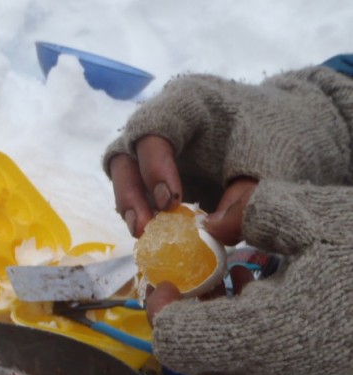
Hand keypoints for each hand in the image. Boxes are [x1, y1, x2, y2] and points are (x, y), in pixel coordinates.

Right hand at [103, 67, 350, 234]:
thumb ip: (246, 200)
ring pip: (123, 174)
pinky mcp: (155, 170)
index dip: (155, 166)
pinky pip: (137, 191)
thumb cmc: (278, 138)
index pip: (155, 129)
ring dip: (131, 207)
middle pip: (126, 154)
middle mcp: (161, 121)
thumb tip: (212, 233)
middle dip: (131, 194)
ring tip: (145, 236)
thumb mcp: (273, 167)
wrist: (287, 133)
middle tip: (145, 230)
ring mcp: (154, 147)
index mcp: (189, 102)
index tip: (173, 203)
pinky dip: (143, 213)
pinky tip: (157, 234)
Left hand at [149, 179, 352, 374]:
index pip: (175, 342)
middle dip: (197, 318)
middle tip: (217, 278)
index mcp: (267, 339)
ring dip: (230, 332)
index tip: (171, 278)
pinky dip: (266, 348)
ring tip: (264, 286)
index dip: (164, 309)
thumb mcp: (324, 215)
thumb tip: (222, 225)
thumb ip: (260, 214)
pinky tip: (298, 311)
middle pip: (199, 361)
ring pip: (234, 371)